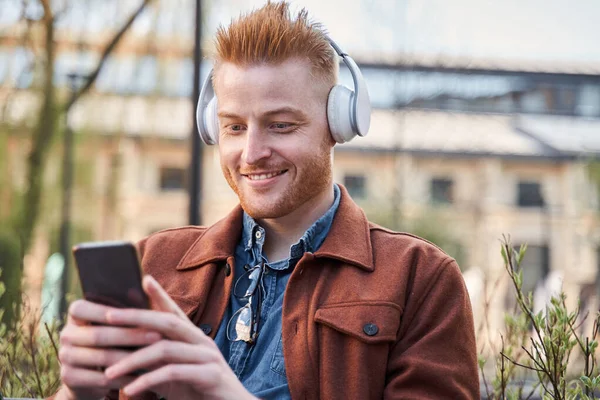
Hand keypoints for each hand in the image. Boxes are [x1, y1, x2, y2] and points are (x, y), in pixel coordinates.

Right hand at [57, 300, 162, 399]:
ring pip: (101, 357)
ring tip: (155, 358)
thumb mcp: (118, 324)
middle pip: (98, 334)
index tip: (140, 313)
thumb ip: (128, 306)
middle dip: (131, 335)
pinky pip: (100, 379)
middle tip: (158, 337)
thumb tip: (146, 281)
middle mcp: (66, 334)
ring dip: (131, 359)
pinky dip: (124, 378)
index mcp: (76, 314)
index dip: (109, 312)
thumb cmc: (115, 340)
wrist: (93, 377)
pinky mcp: (68, 378)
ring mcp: (65, 357)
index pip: (83, 307)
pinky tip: (142, 377)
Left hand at [104, 275, 255, 399]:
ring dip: (133, 360)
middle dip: (136, 317)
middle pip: (167, 322)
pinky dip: (149, 380)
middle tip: (107, 317)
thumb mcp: (174, 374)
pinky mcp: (210, 376)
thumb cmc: (199, 391)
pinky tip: (130, 389)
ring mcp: (208, 357)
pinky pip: (174, 373)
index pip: (174, 311)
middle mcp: (202, 342)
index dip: (159, 294)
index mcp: (193, 338)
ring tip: (108, 372)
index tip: (142, 279)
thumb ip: (156, 360)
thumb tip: (124, 351)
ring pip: (166, 348)